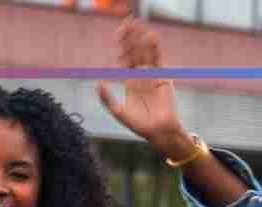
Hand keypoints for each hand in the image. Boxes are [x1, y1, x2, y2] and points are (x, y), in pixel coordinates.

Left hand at [96, 17, 193, 160]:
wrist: (158, 131)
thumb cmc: (139, 125)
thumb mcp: (118, 112)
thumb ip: (107, 99)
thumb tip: (97, 84)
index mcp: (131, 82)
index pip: (125, 59)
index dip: (122, 45)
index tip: (119, 32)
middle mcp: (142, 76)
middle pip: (136, 52)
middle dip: (132, 37)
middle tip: (128, 21)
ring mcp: (153, 75)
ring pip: (146, 52)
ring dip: (142, 38)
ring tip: (139, 23)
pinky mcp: (164, 77)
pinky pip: (159, 59)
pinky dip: (155, 48)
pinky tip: (151, 36)